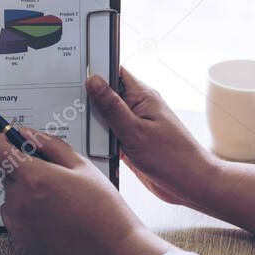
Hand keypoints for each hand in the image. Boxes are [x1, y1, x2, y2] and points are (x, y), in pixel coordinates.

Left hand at [0, 128, 172, 254]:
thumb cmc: (102, 207)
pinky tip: (51, 215)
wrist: (111, 247)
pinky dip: (25, 211)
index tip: (8, 143)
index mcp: (35, 177)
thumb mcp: (81, 165)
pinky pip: (13, 215)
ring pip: (10, 194)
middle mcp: (20, 200)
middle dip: (23, 169)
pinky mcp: (21, 238)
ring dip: (25, 191)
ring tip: (57, 200)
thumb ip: (49, 144)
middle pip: (6, 172)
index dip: (0, 142)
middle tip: (53, 177)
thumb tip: (25, 134)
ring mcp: (18, 221)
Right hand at [86, 68, 254, 241]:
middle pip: (105, 95)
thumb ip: (112, 106)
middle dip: (87, 99)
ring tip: (70, 123)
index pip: (113, 72)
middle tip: (63, 103)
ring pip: (104, 118)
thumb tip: (93, 81)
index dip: (93, 70)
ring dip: (91, 122)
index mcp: (142, 96)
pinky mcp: (131, 143)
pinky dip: (98, 139)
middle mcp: (138, 108)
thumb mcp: (135, 131)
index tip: (72, 74)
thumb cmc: (171, 157)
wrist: (191, 184)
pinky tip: (83, 143)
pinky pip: (109, 136)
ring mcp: (134, 126)